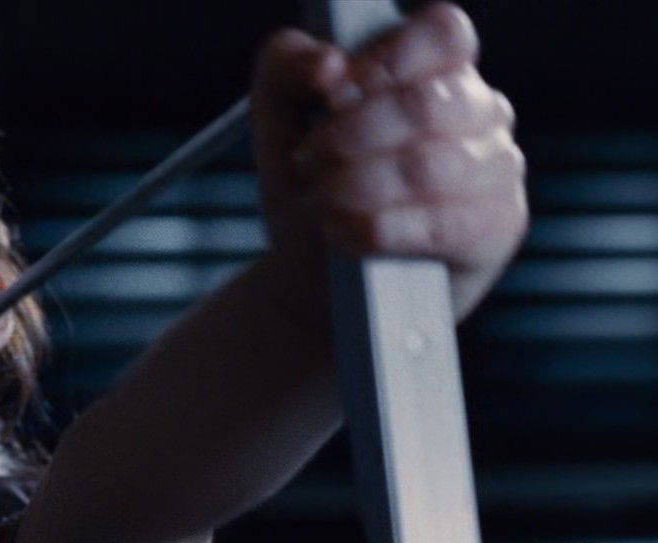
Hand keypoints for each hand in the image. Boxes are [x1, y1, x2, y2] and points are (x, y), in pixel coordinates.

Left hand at [251, 2, 527, 323]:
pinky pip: (442, 223)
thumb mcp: (279, 119)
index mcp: (436, 69)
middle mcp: (479, 111)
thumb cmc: (311, 187)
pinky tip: (344, 233)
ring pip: (431, 165)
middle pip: (427, 103)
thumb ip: (288, 68)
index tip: (334, 95)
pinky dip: (378, 230)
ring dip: (357, 187)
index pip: (444, 33)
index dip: (386, 62)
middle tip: (309, 160)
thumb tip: (329, 63)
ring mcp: (497, 168)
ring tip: (322, 202)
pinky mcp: (497, 227)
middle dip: (350, 136)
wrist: (312, 275)